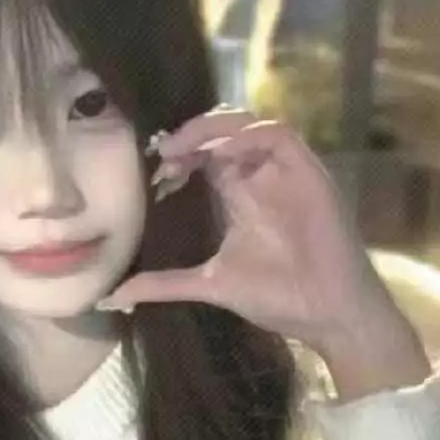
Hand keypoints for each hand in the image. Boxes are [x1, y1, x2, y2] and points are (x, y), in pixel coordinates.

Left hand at [98, 106, 413, 361]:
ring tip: (183, 146)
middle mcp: (261, 179)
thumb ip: (165, 284)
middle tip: (163, 152)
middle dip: (190, 136)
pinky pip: (279, 135)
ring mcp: (284, 174)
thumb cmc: (278, 298)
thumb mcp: (210, 285)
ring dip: (214, 128)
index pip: (206, 158)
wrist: (327, 314)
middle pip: (224, 134)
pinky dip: (247, 135)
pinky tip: (221, 151)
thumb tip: (113, 297)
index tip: (154, 172)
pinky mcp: (308, 172)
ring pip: (249, 125)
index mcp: (240, 198)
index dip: (180, 155)